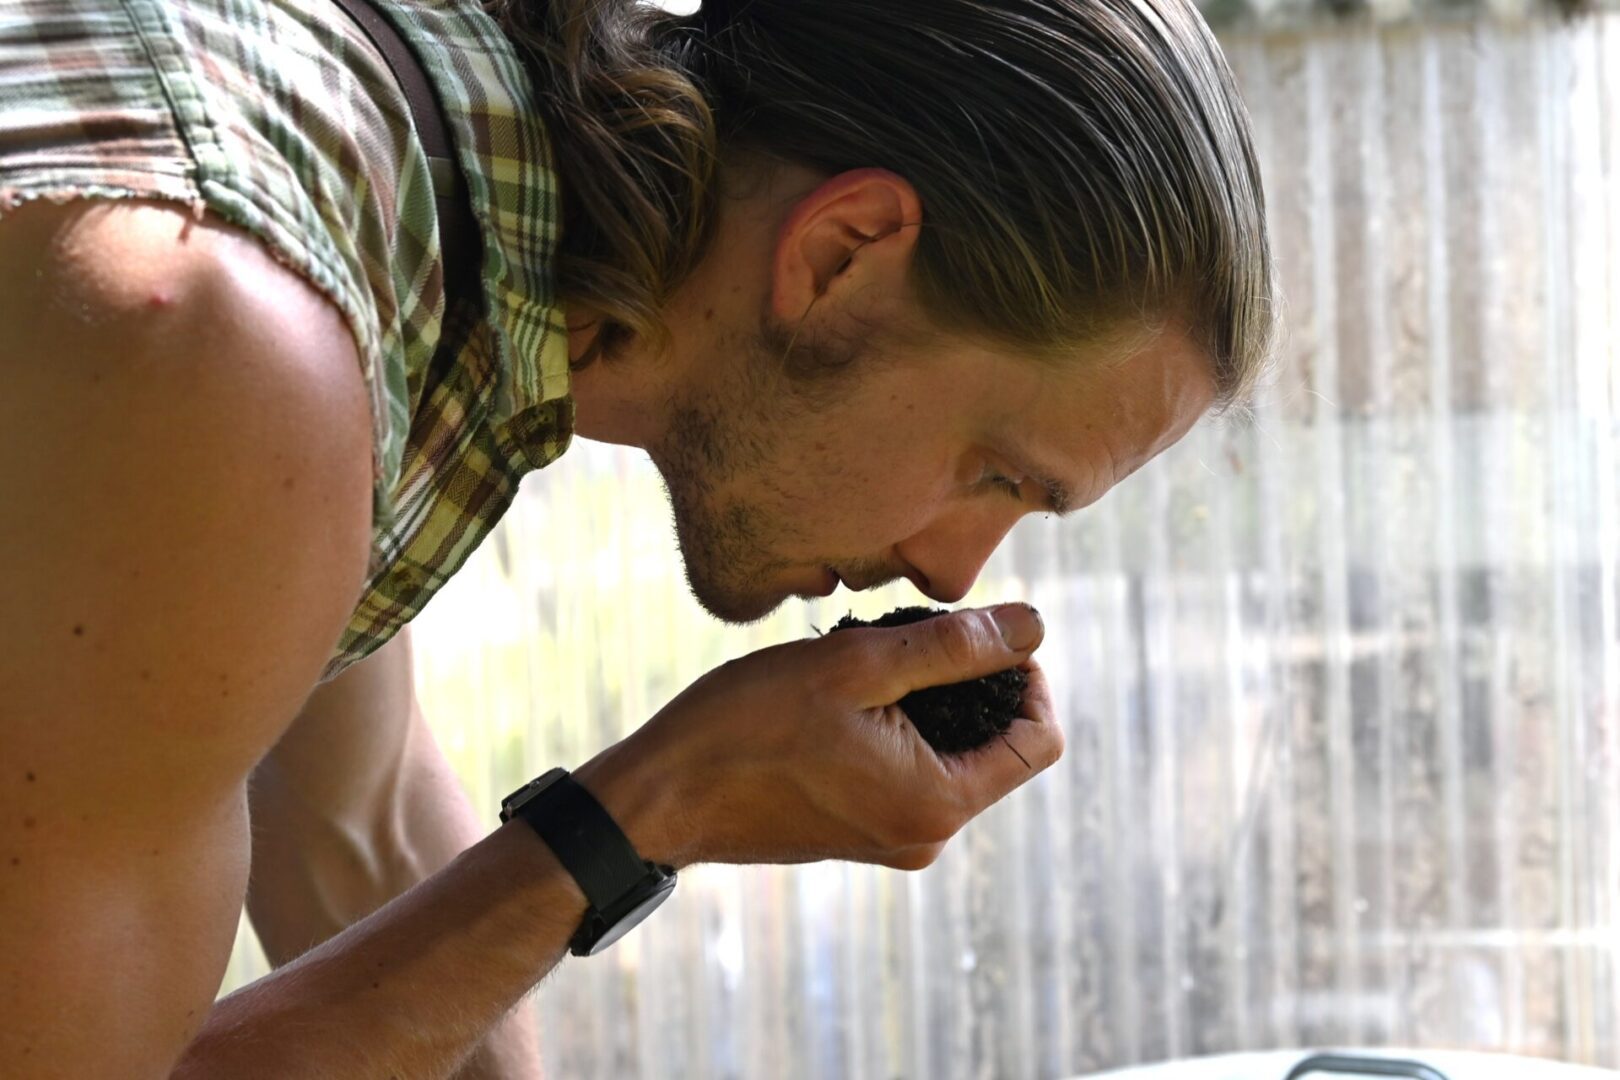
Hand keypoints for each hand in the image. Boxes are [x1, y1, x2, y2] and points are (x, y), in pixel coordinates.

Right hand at [575, 603, 1062, 871]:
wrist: (663, 796)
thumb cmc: (748, 725)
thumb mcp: (856, 666)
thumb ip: (954, 648)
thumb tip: (1034, 627)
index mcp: (938, 804)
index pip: (1037, 741)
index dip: (1027, 679)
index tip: (985, 632)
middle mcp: (926, 836)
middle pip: (995, 749)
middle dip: (972, 686)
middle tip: (911, 635)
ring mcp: (893, 841)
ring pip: (951, 757)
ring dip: (929, 703)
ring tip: (867, 662)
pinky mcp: (862, 835)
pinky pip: (911, 774)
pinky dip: (898, 730)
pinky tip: (842, 698)